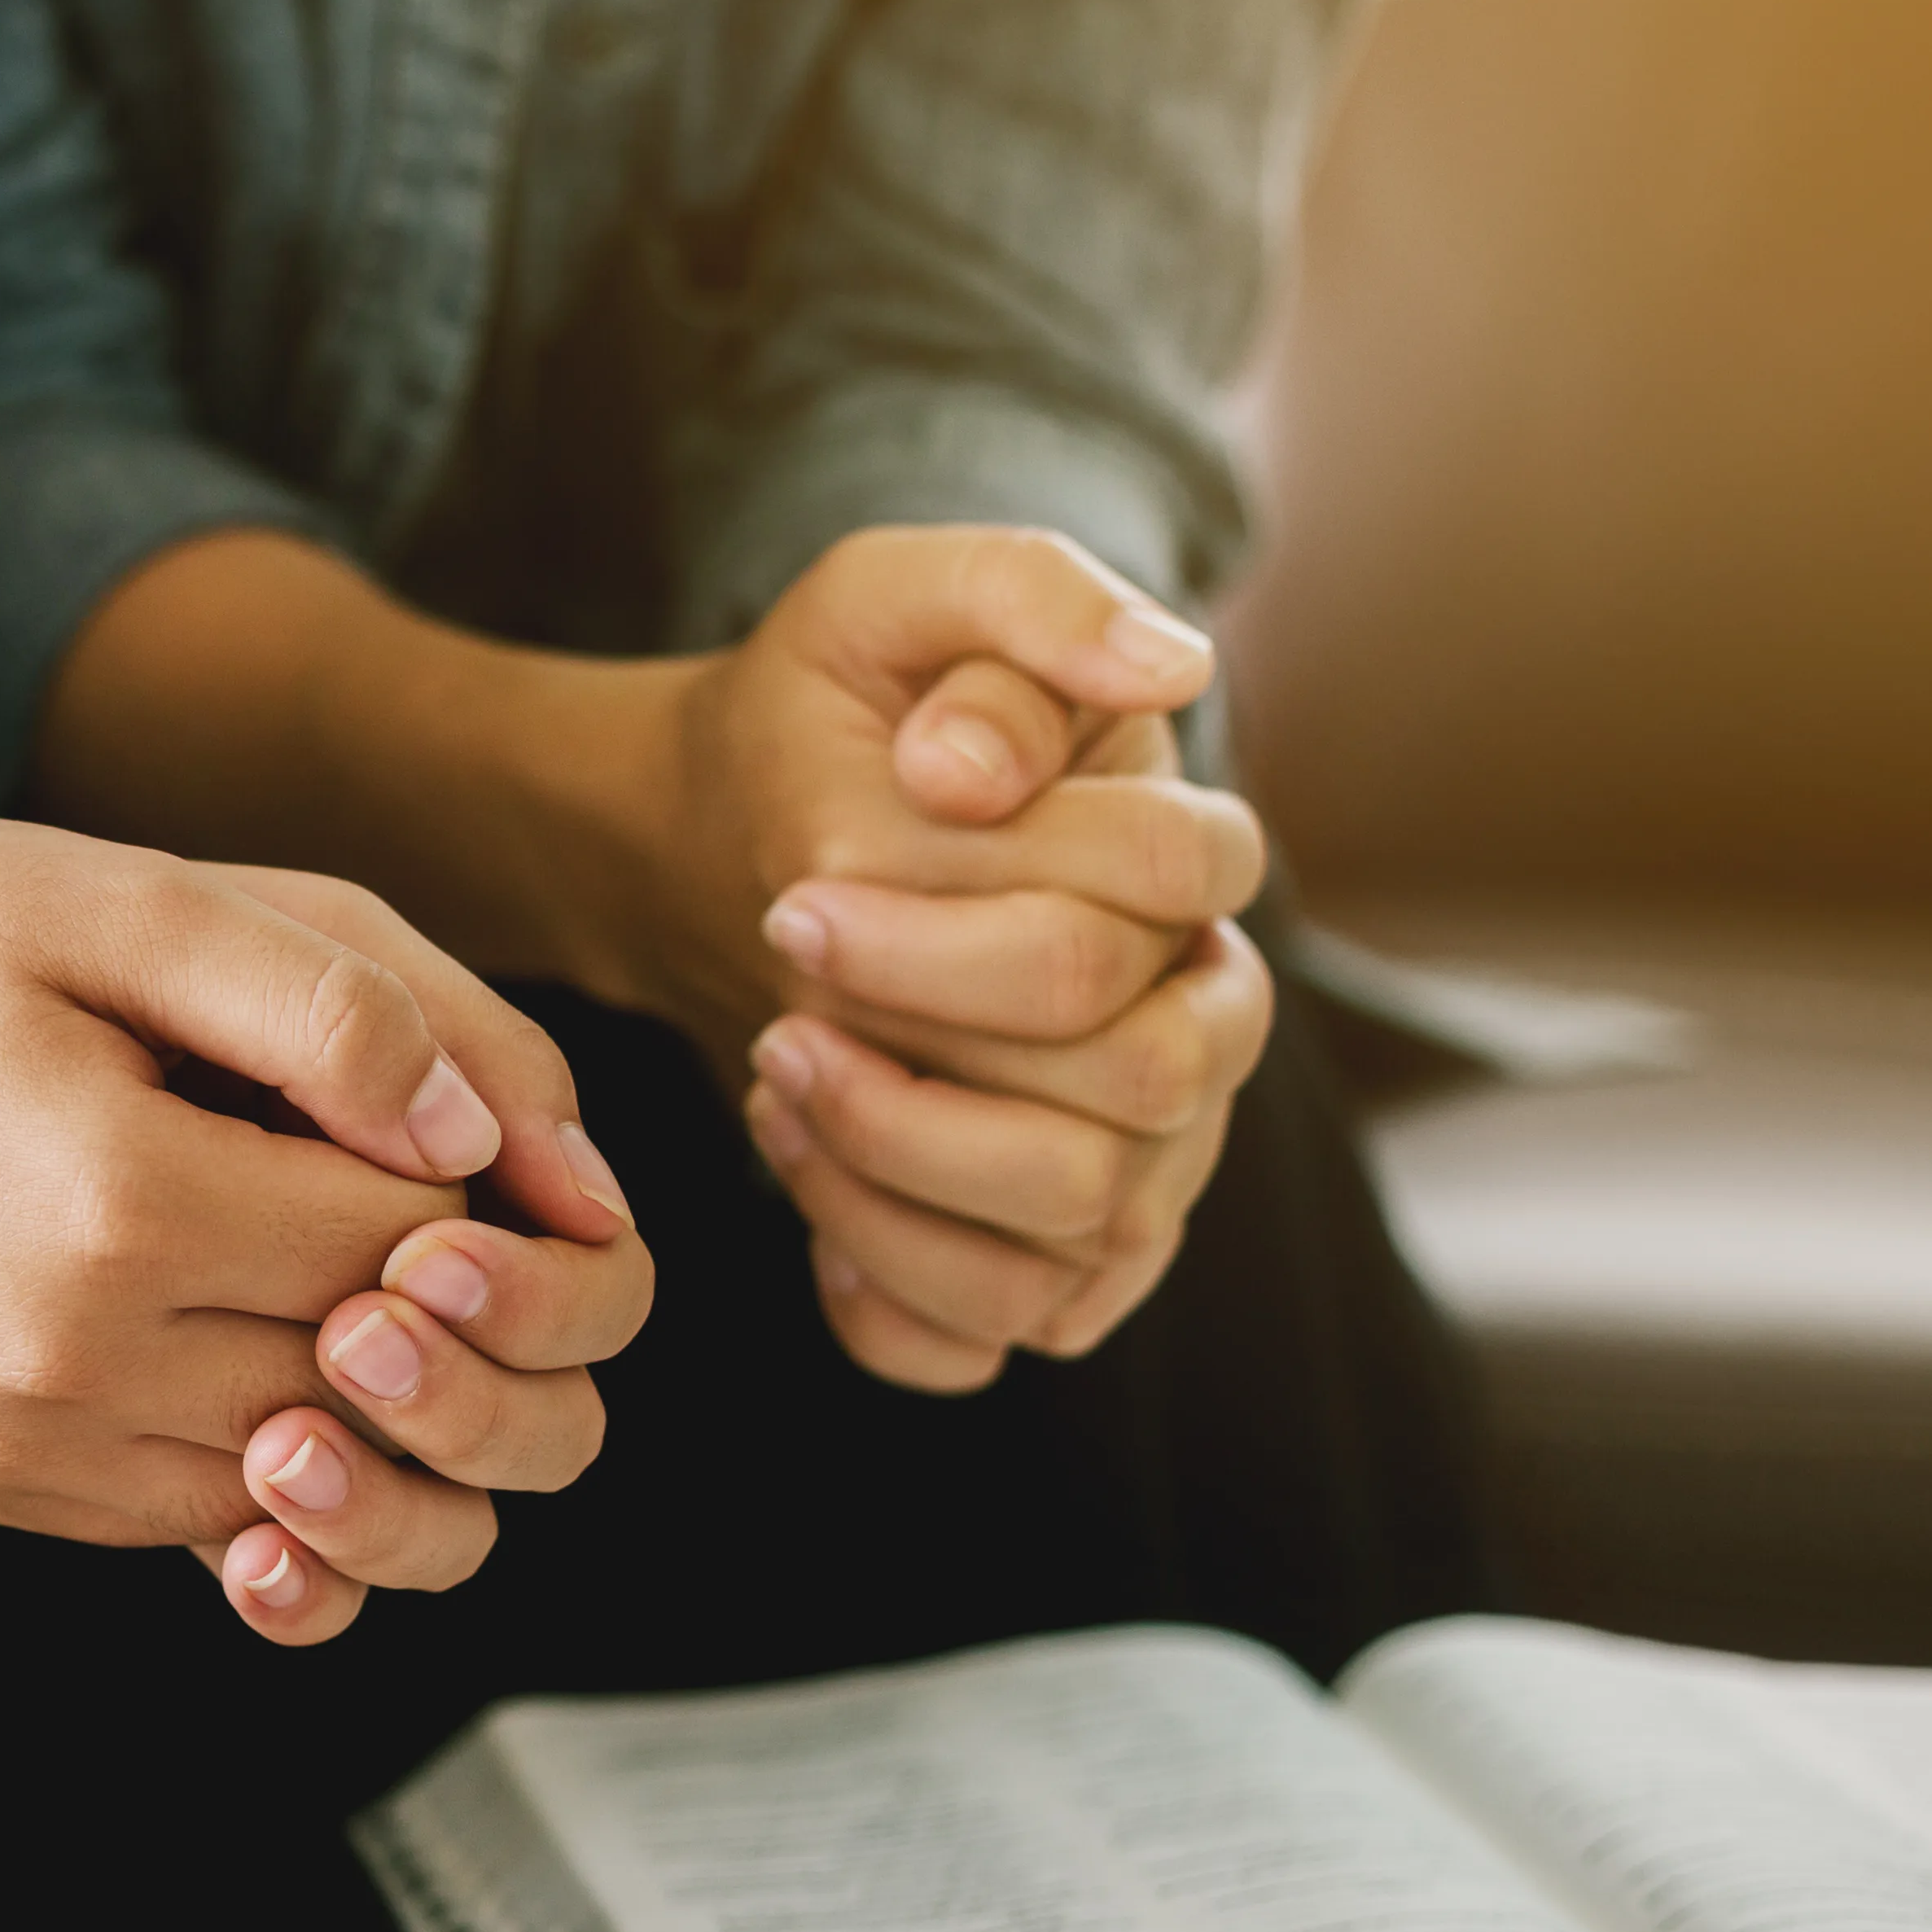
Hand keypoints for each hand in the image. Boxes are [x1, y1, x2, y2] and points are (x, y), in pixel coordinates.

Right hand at [0, 817, 648, 1643]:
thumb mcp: (116, 893)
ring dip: (357, 1377)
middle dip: (435, 1285)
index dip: (472, 1177)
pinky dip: (259, 1438)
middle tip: (392, 1170)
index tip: (440, 1104)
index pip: (414, 1242)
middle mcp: (67, 1361)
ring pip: (306, 1475)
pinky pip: (192, 1517)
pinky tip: (229, 1318)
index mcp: (119, 1201)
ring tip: (318, 1244)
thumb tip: (483, 1141)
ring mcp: (17, 1446)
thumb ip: (326, 998)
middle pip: (376, 1374)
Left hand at [20, 521, 1258, 1398]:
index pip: (1167, 894)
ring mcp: (1143, 1161)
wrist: (731, 845)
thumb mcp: (887, 601)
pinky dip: (883, 1280)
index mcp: (1191, 866)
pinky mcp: (1050, 1265)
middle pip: (1133, 1084)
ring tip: (774, 1074)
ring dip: (894, 1164)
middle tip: (775, 983)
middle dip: (926, 1039)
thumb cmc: (833, 722)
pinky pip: (996, 1332)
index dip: (966, 910)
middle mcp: (1200, 1029)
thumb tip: (1165, 669)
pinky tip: (802, 1178)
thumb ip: (1024, 599)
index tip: (796, 891)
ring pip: (1076, 1225)